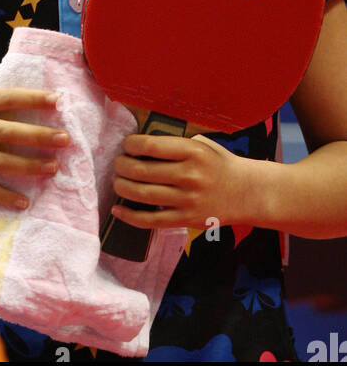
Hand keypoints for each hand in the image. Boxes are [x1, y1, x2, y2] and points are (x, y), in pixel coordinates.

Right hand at [0, 79, 68, 208]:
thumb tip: (15, 84)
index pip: (7, 97)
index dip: (33, 98)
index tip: (59, 100)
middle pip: (9, 131)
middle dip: (40, 136)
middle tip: (65, 140)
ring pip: (0, 161)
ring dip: (29, 166)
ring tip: (53, 168)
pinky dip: (4, 196)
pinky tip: (24, 201)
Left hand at [110, 133, 257, 230]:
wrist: (247, 192)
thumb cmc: (219, 164)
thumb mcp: (201, 145)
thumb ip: (175, 145)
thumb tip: (140, 145)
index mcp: (192, 151)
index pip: (151, 146)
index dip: (131, 145)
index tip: (126, 146)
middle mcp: (190, 175)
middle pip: (142, 171)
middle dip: (121, 166)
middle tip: (118, 164)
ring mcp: (188, 200)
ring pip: (143, 195)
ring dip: (122, 187)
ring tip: (117, 182)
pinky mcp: (187, 220)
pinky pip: (152, 221)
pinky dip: (130, 216)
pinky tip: (118, 210)